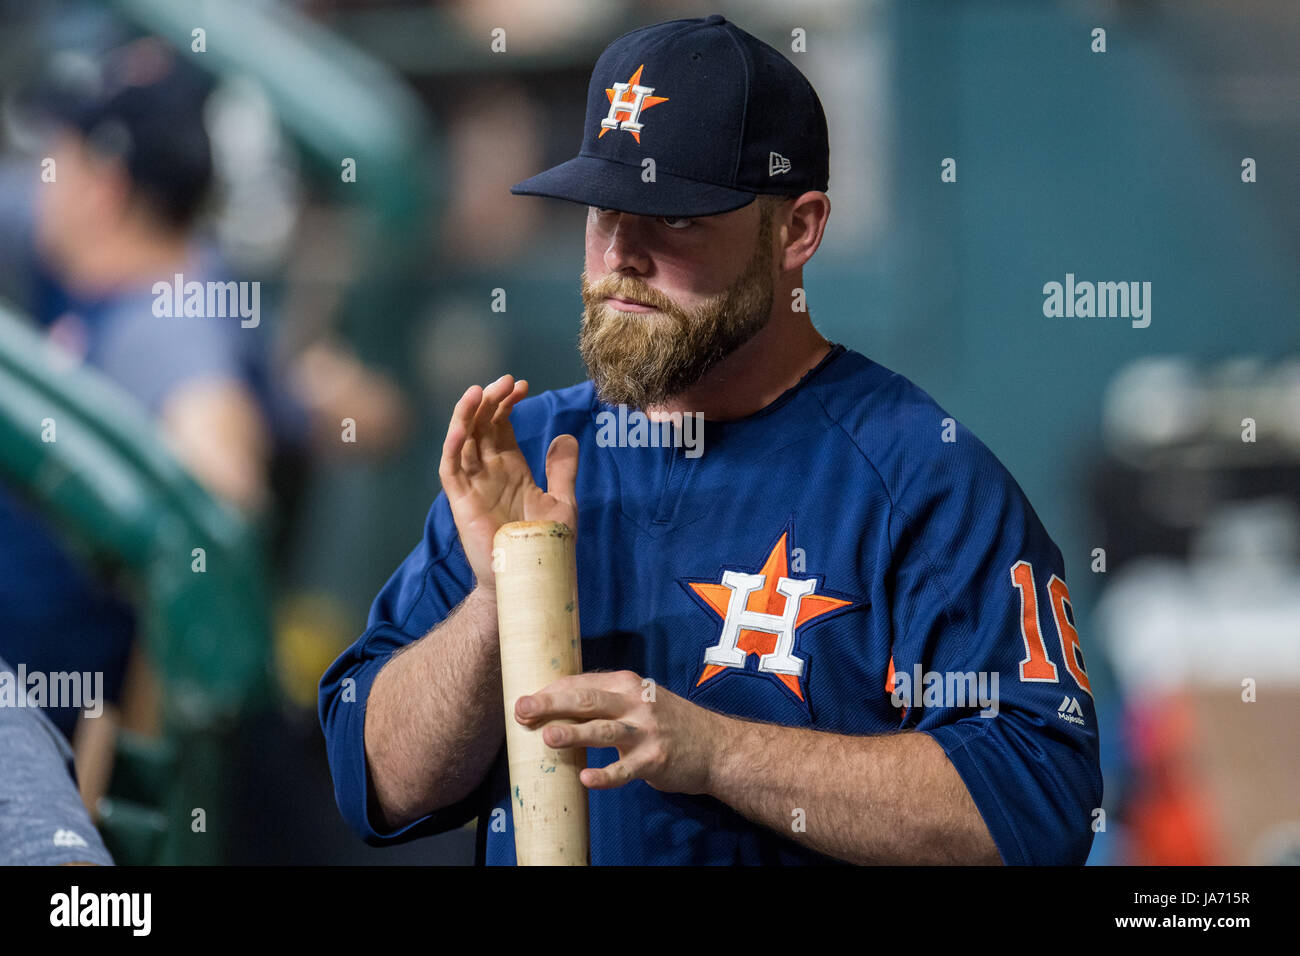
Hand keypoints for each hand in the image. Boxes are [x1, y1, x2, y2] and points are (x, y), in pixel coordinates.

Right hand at [439, 374, 578, 592]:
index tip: (522, 385)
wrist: (530, 580)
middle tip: (507, 381)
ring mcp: (473, 485)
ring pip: (462, 440)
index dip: (507, 403)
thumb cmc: (545, 546)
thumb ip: (562, 469)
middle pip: (481, 425)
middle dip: (490, 400)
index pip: (501, 425)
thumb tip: (566, 435)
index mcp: (510, 468)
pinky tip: (463, 425)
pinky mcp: (461, 502)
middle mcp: (488, 472)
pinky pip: (451, 468)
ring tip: (480, 390)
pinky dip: (453, 445)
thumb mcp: (562, 501)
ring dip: (468, 414)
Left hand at [514, 671, 724, 794]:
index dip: (551, 692)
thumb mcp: (641, 698)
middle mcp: (636, 703)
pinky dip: (605, 775)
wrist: (716, 746)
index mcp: (628, 684)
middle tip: (523, 710)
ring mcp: (646, 732)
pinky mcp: (654, 760)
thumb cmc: (669, 722)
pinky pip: (625, 770)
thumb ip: (606, 698)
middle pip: (587, 700)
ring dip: (574, 733)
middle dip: (552, 704)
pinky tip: (586, 778)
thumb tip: (556, 701)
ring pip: (603, 730)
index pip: (582, 683)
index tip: (523, 701)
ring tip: (548, 737)